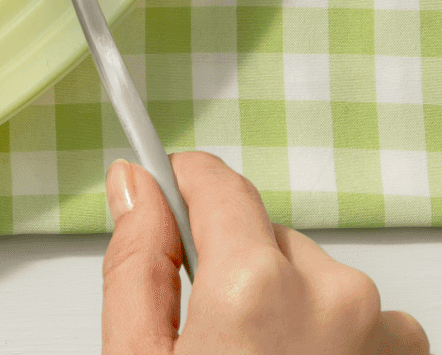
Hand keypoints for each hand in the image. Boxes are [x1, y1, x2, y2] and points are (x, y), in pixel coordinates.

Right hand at [102, 151, 429, 353]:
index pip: (214, 180)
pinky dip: (329, 336)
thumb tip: (133, 185)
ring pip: (309, 276)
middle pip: (261, 235)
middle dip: (230, 265)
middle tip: (206, 332)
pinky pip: (357, 316)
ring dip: (282, 303)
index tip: (161, 192)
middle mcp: (333, 295)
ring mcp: (382, 330)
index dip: (178, 182)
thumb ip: (134, 263)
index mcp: (255, 285)